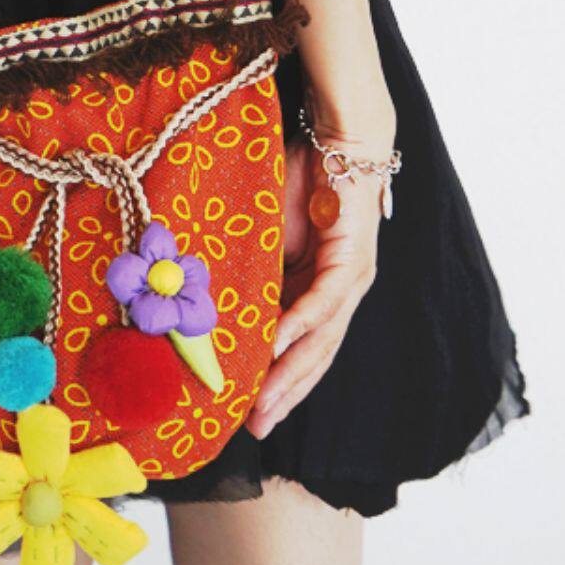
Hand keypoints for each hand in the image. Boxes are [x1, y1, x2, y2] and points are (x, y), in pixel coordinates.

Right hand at [246, 130, 385, 439]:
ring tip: (264, 403)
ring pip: (321, 340)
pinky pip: (322, 302)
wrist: (339, 137)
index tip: (250, 412)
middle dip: (285, 395)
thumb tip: (213, 294)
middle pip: (315, 357)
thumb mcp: (267, 235)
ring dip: (291, 374)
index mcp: (322, 289)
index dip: (279, 383)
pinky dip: (298, 326)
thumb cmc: (302, 177)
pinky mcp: (351, 260)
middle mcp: (342, 293)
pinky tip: (276, 348)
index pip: (302, 349)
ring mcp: (350, 280)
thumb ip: (254, 267)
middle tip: (255, 427)